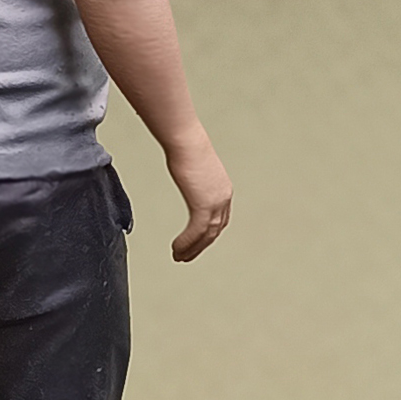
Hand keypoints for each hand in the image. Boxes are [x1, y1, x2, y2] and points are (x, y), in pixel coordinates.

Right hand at [166, 135, 232, 260]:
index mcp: (223, 189)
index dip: (209, 234)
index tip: (198, 243)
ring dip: (192, 249)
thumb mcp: (194, 167)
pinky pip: (195, 232)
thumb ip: (193, 177)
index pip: (220, 219)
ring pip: (206, 235)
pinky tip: (176, 249)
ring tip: (179, 257)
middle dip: (200, 246)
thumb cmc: (187, 147)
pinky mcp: (203, 206)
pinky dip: (186, 243)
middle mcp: (224, 198)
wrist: (187, 142)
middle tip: (187, 256)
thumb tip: (185, 175)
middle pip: (214, 230)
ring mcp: (215, 203)